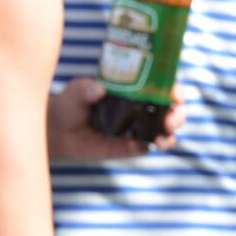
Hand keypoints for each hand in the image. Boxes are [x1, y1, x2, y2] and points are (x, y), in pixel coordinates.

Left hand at [48, 77, 185, 160]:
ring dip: (170, 135)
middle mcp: (143, 108)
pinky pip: (144, 148)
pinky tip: (137, 146)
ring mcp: (138, 128)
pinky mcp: (128, 147)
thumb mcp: (76, 91)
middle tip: (171, 121)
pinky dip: (146, 147)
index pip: (165, 88)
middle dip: (179, 116)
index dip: (176, 91)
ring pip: (166, 131)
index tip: (176, 96)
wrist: (56, 130)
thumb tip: (99, 89)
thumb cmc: (69, 103)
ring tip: (162, 139)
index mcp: (138, 89)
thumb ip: (86, 88)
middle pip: (173, 111)